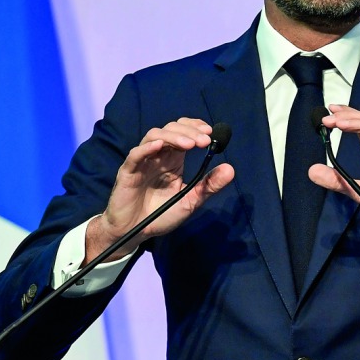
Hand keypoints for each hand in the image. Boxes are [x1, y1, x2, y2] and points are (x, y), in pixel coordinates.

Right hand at [86, 118, 234, 260]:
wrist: (135, 233)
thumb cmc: (160, 215)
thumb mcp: (190, 201)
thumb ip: (208, 186)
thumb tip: (230, 169)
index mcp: (173, 160)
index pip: (183, 132)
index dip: (195, 127)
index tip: (211, 132)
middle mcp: (158, 156)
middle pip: (171, 130)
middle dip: (189, 131)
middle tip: (205, 140)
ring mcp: (142, 162)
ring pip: (155, 136)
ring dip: (173, 136)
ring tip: (190, 144)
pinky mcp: (128, 172)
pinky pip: (135, 155)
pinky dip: (147, 147)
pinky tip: (160, 146)